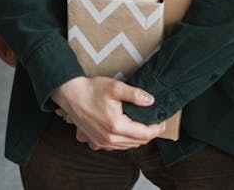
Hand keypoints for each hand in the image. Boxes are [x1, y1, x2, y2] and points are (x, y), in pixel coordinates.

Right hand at [51, 77, 166, 150]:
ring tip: (143, 125)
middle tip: (155, 121)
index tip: (162, 121)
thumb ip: (135, 95)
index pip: (144, 134)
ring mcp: (101, 142)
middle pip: (137, 142)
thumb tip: (151, 101)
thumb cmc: (91, 89)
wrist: (70, 94)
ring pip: (127, 146)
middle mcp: (108, 139)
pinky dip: (125, 141)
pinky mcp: (95, 142)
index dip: (156, 129)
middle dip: (149, 133)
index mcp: (116, 126)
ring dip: (137, 138)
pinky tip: (127, 130)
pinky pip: (116, 147)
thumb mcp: (115, 87)